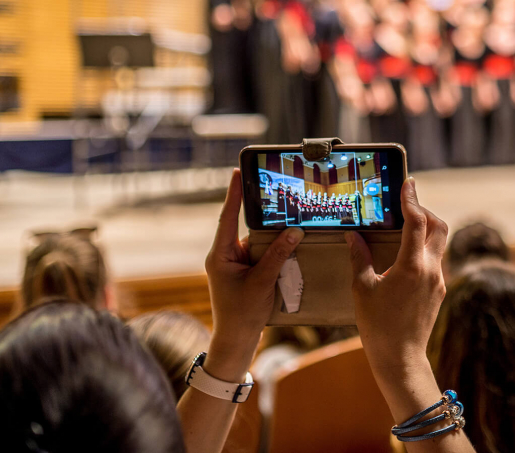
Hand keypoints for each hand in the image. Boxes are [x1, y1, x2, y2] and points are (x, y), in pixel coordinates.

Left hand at [203, 169, 302, 379]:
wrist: (236, 342)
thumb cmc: (242, 315)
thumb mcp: (262, 282)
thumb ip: (278, 255)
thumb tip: (294, 231)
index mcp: (220, 254)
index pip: (227, 217)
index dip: (234, 194)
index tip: (237, 173)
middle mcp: (224, 255)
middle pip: (245, 226)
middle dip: (263, 214)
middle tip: (278, 193)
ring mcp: (234, 264)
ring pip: (257, 241)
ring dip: (273, 237)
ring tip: (292, 221)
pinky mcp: (244, 272)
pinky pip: (261, 254)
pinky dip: (275, 251)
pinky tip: (290, 247)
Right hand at [345, 178, 447, 377]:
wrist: (400, 358)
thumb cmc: (378, 326)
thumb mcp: (362, 289)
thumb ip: (359, 257)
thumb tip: (353, 235)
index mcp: (412, 266)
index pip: (417, 222)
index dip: (411, 199)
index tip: (407, 183)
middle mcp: (431, 270)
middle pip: (438, 226)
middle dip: (424, 210)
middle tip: (405, 205)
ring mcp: (439, 280)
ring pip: (439, 243)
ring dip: (426, 229)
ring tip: (403, 227)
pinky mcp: (439, 290)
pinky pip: (436, 260)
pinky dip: (424, 248)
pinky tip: (405, 255)